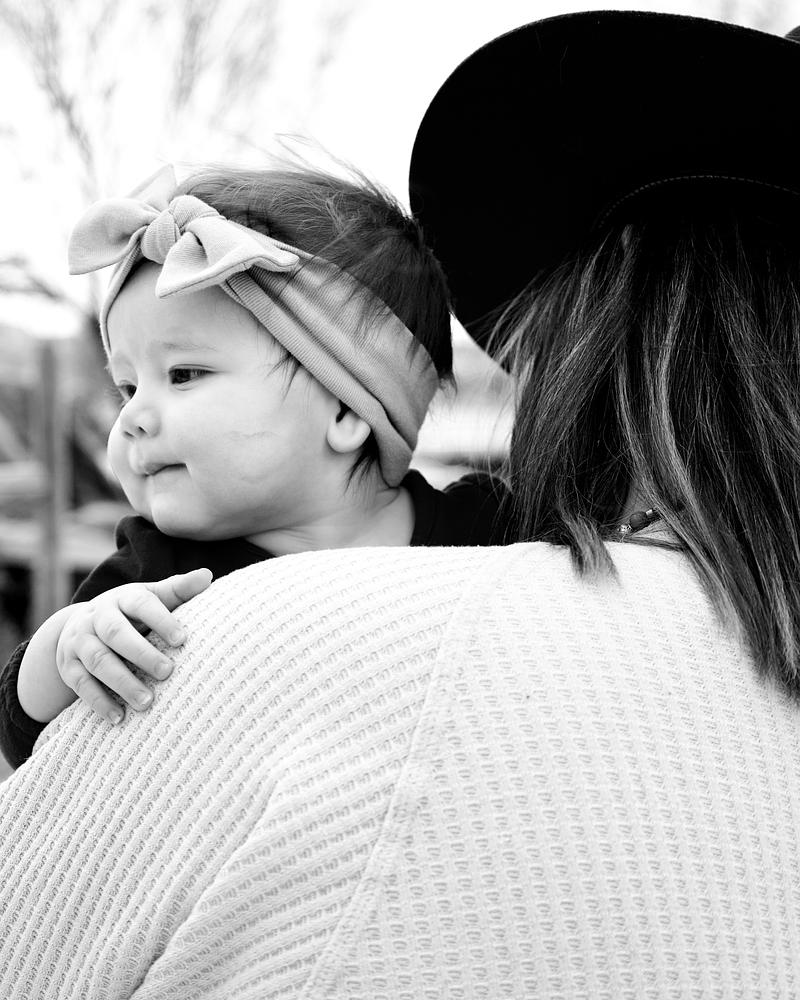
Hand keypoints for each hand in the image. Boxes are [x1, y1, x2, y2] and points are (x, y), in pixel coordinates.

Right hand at [55, 568, 212, 722]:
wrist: (80, 625)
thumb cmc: (130, 613)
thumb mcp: (151, 598)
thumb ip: (178, 590)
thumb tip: (207, 576)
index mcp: (122, 598)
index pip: (141, 603)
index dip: (161, 619)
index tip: (182, 639)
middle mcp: (97, 616)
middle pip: (116, 633)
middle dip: (141, 653)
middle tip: (168, 672)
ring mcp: (79, 641)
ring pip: (98, 660)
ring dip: (122, 682)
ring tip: (147, 702)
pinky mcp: (68, 666)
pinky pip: (81, 685)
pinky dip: (99, 702)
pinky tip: (119, 718)